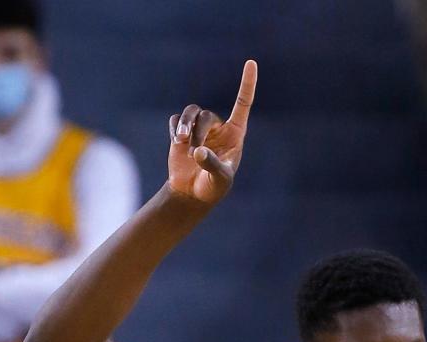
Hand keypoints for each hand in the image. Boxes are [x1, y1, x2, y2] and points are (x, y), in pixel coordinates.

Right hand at [167, 60, 257, 208]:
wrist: (192, 194)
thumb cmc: (213, 188)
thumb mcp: (218, 181)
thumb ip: (212, 165)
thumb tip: (198, 151)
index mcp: (235, 134)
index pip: (242, 104)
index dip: (247, 83)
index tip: (251, 62)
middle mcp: (218, 128)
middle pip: (206, 115)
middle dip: (198, 131)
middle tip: (194, 150)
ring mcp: (200, 129)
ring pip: (191, 113)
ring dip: (185, 125)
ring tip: (182, 143)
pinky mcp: (182, 133)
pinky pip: (176, 120)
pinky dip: (176, 129)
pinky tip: (177, 143)